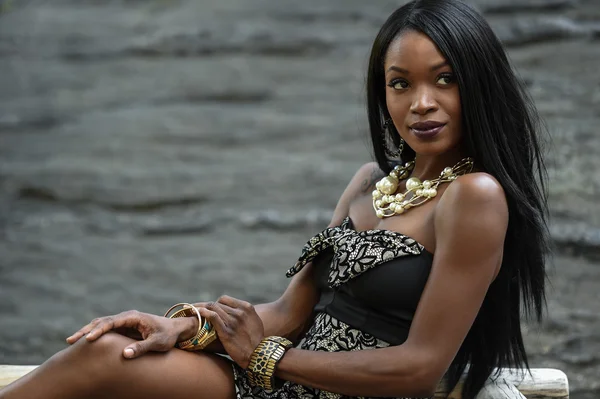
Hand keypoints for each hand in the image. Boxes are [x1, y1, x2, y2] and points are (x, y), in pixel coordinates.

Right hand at [66, 310, 197, 358]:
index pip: (112, 322)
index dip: (99, 330)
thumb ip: (142, 348)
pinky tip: (83, 342)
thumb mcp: (157, 343)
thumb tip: (125, 354)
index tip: (87, 339)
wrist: (175, 329)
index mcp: (134, 317)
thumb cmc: (167, 335)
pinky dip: (94, 334)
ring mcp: (124, 321)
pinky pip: (105, 330)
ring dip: (87, 331)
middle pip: (102, 321)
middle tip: (70, 340)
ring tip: (70, 341)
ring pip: (101, 324)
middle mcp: (126, 317)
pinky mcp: (123, 328)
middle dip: (86, 330)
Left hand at [198, 296, 263, 368]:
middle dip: (205, 306)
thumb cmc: (256, 340)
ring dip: (201, 308)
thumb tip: (233, 311)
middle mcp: (240, 312)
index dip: (215, 303)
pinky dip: (203, 312)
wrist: (257, 355)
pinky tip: (197, 312)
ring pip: (213, 308)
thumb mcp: (254, 321)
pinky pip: (213, 317)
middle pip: (217, 304)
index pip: (224, 299)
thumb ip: (244, 314)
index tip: (210, 310)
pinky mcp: (226, 331)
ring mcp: (233, 321)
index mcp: (246, 307)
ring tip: (191, 310)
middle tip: (195, 310)